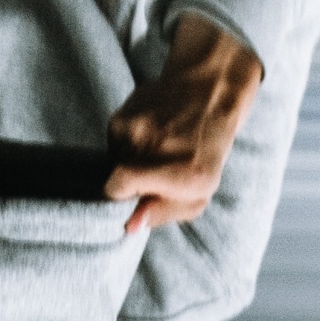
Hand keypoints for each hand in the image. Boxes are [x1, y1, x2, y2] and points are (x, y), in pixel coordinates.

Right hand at [104, 11, 262, 233]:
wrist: (206, 95)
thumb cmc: (203, 153)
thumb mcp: (198, 194)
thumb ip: (162, 213)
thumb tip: (129, 225)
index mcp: (185, 175)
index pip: (117, 188)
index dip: (120, 198)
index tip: (135, 196)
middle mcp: (157, 146)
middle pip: (114, 178)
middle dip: (130, 182)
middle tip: (154, 172)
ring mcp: (138, 126)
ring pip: (113, 159)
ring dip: (129, 162)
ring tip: (155, 150)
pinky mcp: (124, 112)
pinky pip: (114, 142)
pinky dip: (127, 144)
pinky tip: (149, 135)